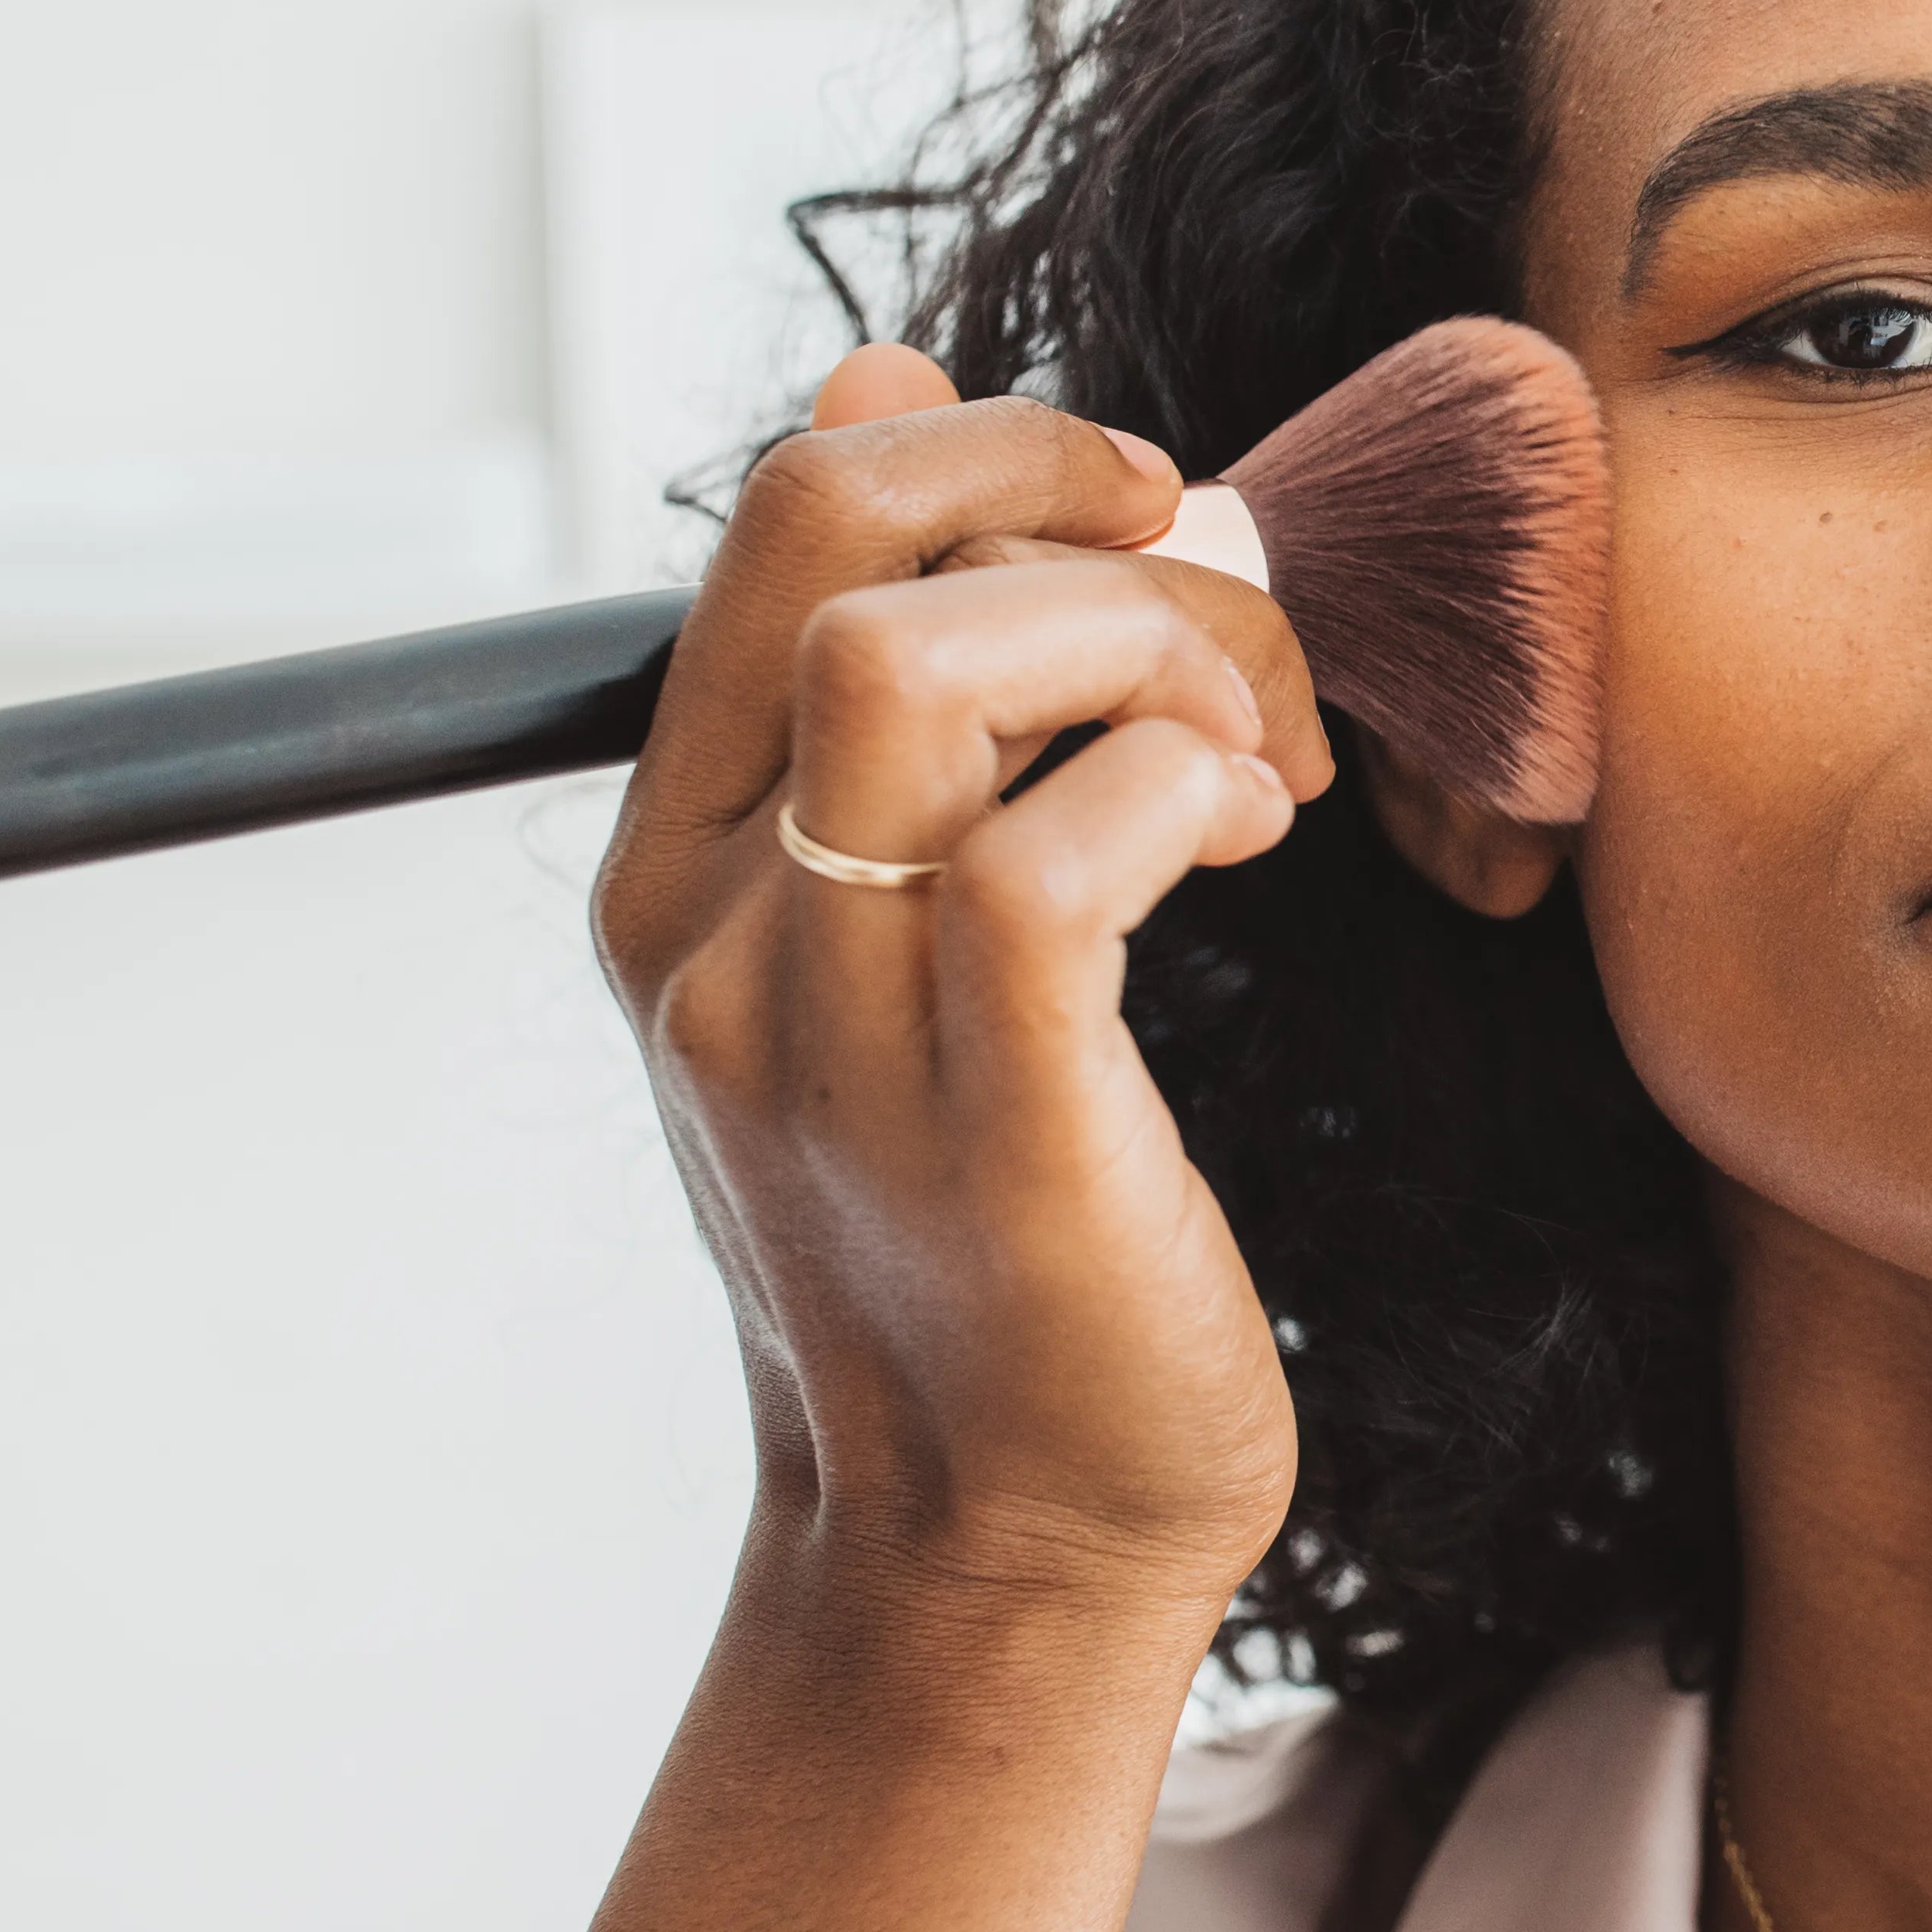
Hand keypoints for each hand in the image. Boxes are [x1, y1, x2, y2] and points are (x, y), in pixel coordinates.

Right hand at [595, 343, 1329, 1628]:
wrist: (988, 1553)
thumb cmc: (984, 1227)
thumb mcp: (890, 936)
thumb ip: (867, 682)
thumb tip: (881, 378)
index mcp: (683, 867)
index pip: (782, 517)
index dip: (986, 444)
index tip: (1132, 517)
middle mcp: (720, 934)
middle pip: (841, 543)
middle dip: (1072, 502)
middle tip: (1216, 625)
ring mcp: (831, 1035)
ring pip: (927, 671)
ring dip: (1144, 649)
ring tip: (1248, 760)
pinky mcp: (991, 1129)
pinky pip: (1054, 856)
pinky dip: (1182, 789)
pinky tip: (1247, 841)